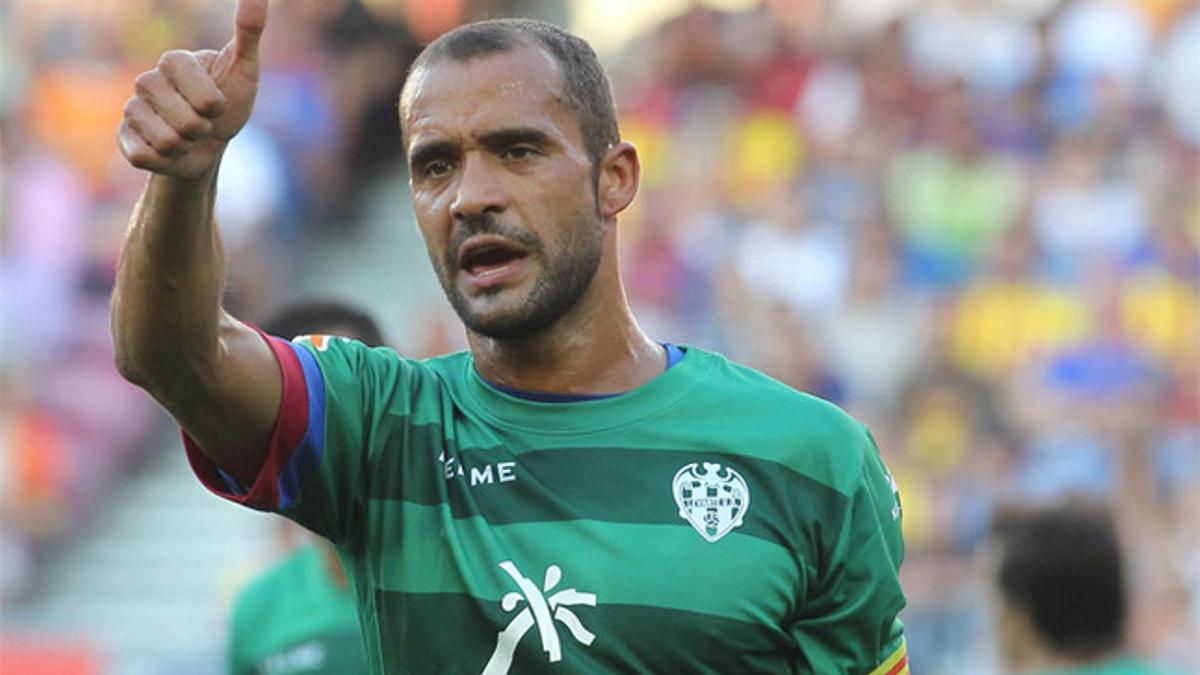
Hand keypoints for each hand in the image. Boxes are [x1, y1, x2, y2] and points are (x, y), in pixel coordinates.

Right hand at [118, 0, 267, 178]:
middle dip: (203, 130)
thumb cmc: (229, 103)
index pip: (205, 98)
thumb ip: (249, 31)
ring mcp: (132, 109)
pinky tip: (167, 151)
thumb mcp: (245, 68)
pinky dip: (166, 161)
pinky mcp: (123, 138)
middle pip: (185, 122)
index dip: (216, 107)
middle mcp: (146, 80)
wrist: (208, 145)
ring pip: (167, 142)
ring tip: (187, 136)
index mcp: (173, 61)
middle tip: (202, 122)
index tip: (217, 102)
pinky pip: (144, 157)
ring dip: (186, 147)